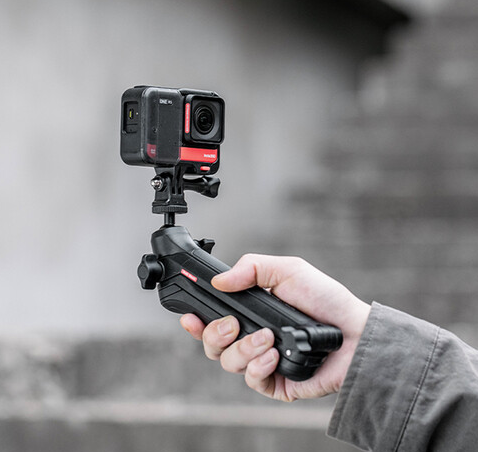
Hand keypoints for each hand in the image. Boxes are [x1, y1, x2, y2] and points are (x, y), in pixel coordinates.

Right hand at [180, 254, 370, 401]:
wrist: (354, 333)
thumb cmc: (325, 300)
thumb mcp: (288, 270)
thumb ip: (251, 267)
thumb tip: (219, 280)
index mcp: (251, 312)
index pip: (213, 318)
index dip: (197, 320)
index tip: (190, 316)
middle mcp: (252, 336)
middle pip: (212, 344)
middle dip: (215, 335)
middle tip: (233, 324)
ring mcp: (262, 360)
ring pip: (229, 362)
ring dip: (245, 348)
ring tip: (268, 337)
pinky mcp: (274, 381)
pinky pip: (251, 379)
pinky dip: (259, 366)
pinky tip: (275, 355)